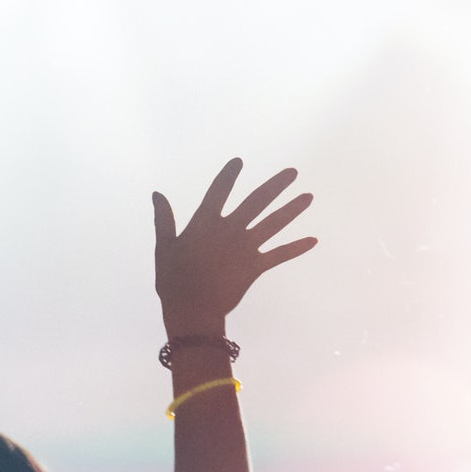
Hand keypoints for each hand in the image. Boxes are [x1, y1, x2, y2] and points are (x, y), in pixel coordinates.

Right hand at [153, 159, 315, 334]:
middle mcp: (230, 229)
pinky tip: (313, 241)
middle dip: (276, 185)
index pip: (219, 191)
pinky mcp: (255, 266)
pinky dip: (297, 248)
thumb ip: (164, 219)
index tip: (238, 162)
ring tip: (308, 197)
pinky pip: (280, 254)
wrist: (193, 309)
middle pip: (258, 200)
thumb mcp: (164, 246)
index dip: (229, 175)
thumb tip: (157, 194)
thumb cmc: (173, 279)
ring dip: (292, 209)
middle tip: (293, 172)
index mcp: (206, 222)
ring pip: (274, 223)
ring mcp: (246, 247)